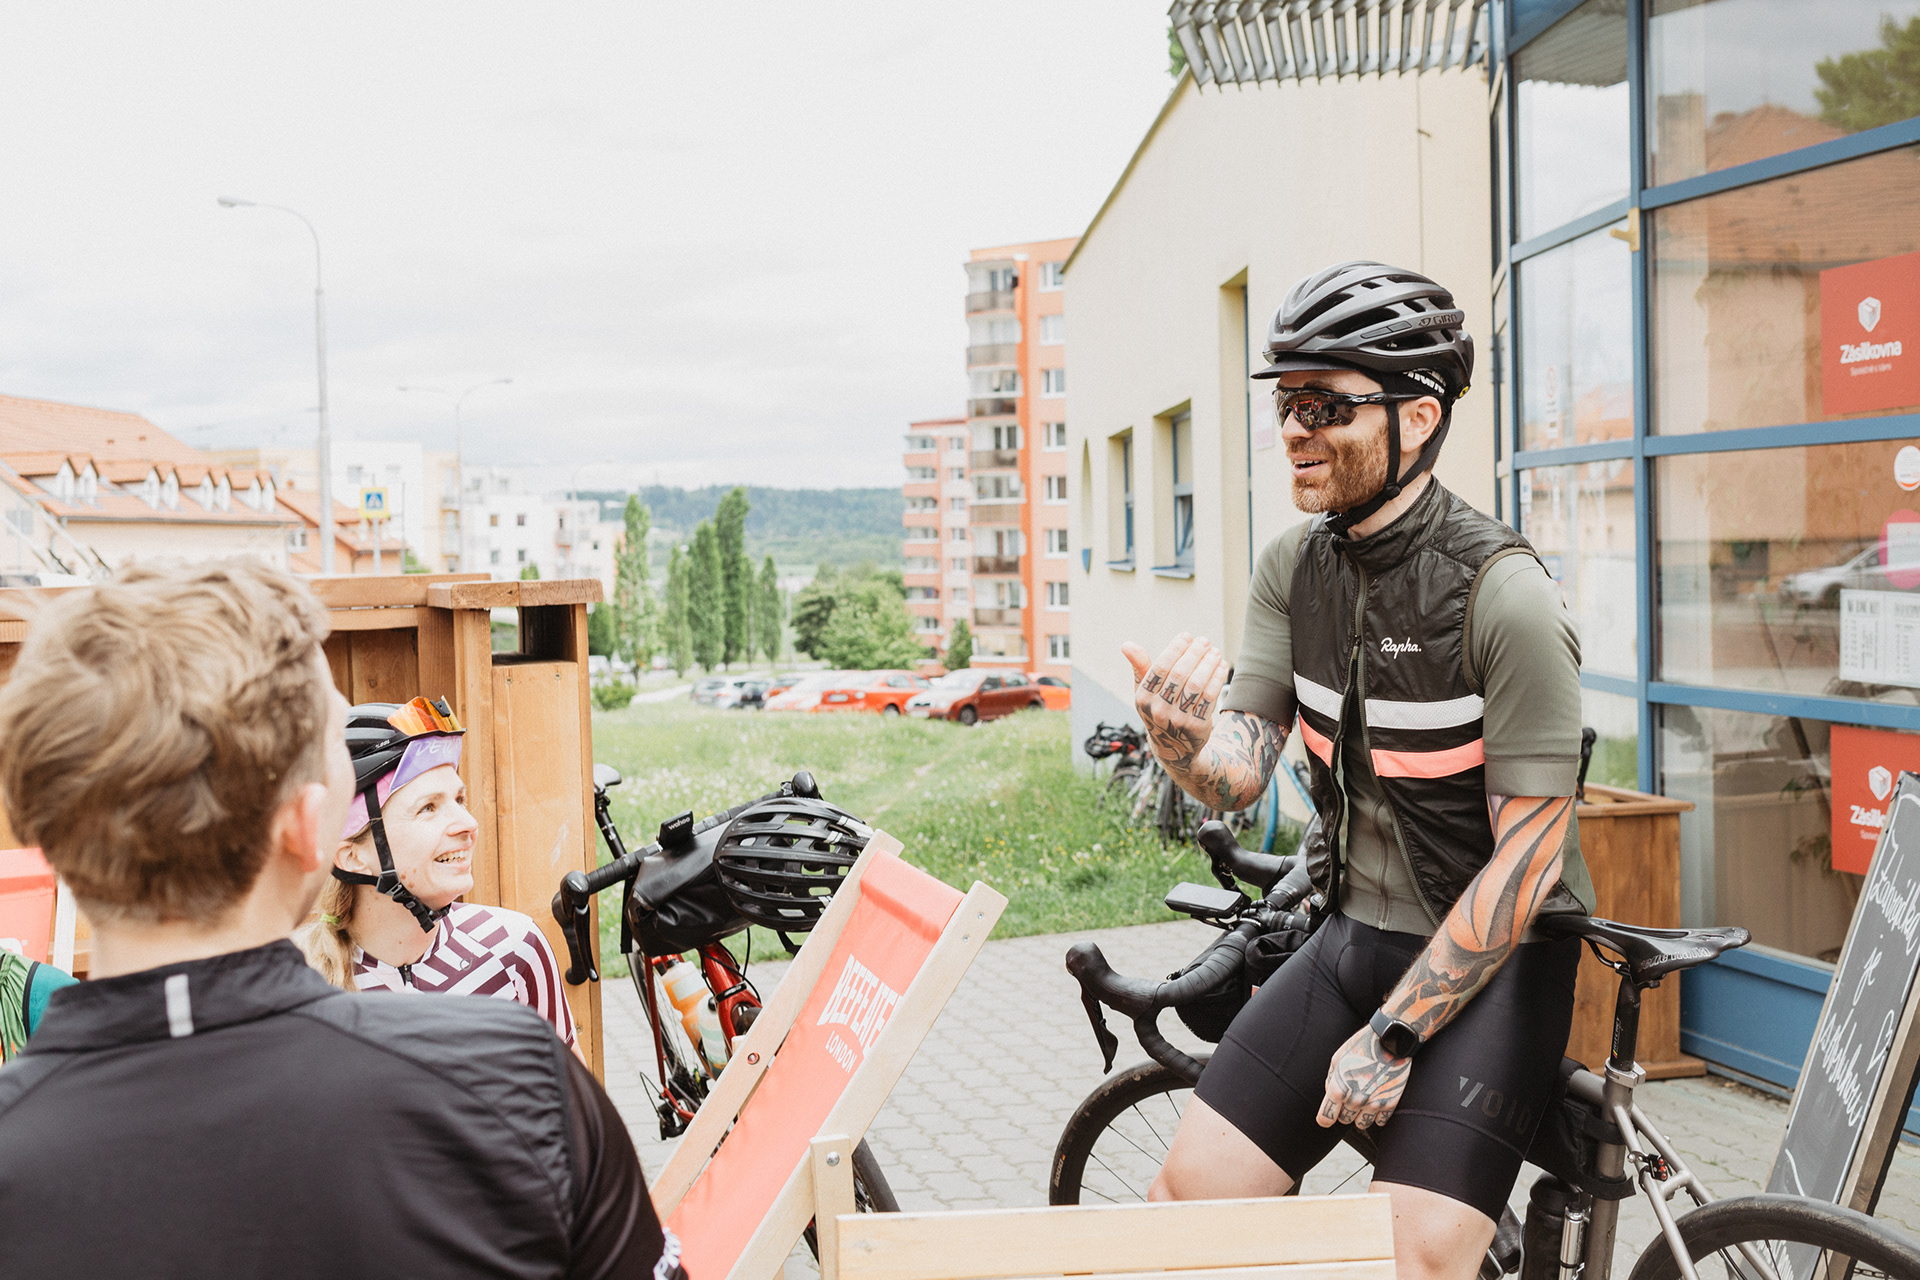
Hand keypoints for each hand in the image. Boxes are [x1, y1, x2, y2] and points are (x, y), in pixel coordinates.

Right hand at [1120, 633, 1227, 773]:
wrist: (1173, 746)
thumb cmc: (1158, 708)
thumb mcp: (1145, 691)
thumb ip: (1140, 667)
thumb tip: (1126, 645)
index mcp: (1143, 698)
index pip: (1160, 668)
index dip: (1175, 649)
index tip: (1187, 636)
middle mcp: (1158, 710)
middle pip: (1180, 675)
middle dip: (1194, 654)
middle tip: (1204, 641)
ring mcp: (1178, 720)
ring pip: (1196, 685)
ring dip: (1208, 664)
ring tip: (1215, 651)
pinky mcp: (1197, 727)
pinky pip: (1209, 698)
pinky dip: (1217, 679)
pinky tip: (1221, 666)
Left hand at [1317, 1024, 1410, 1129]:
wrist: (1391, 1042)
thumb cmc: (1362, 1046)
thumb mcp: (1338, 1058)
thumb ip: (1330, 1079)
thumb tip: (1329, 1094)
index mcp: (1339, 1089)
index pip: (1326, 1117)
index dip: (1325, 1118)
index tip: (1326, 1118)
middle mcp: (1355, 1100)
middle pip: (1344, 1120)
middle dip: (1344, 1111)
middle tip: (1350, 1097)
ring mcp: (1374, 1104)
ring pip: (1361, 1124)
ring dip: (1360, 1115)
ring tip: (1363, 1100)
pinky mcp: (1390, 1104)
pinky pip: (1380, 1122)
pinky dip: (1376, 1115)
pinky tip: (1376, 1101)